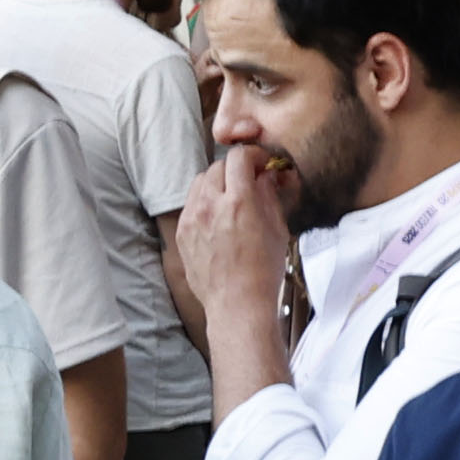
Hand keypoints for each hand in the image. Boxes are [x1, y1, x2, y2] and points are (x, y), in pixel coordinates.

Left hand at [169, 151, 301, 364]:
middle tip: (249, 180)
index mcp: (239, 201)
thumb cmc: (263, 271)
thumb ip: (269, 195)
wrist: (237, 304)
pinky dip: (204, 202)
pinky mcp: (182, 232)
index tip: (261, 163)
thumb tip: (266, 175)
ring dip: (217, 182)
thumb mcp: (277, 229)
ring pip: (200, 181)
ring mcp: (192, 218)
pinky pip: (191, 203)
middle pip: (218, 166)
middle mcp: (210, 205)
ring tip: (232, 198)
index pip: (238, 157)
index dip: (252, 155)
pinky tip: (218, 217)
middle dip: (236, 169)